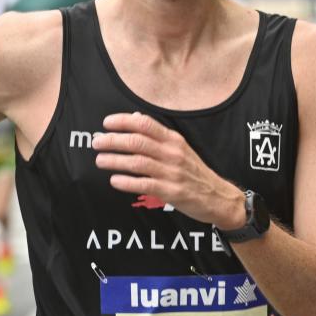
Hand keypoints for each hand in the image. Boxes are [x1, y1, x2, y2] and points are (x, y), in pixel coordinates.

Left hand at [92, 112, 244, 229]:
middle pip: (137, 142)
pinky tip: (114, 180)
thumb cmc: (194, 172)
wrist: (218, 197)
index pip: (146, 124)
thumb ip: (158, 135)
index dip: (123, 121)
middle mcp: (173, 154)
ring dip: (115, 160)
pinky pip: (144, 184)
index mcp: (174, 140)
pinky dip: (126, 182)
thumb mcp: (180, 148)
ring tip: (100, 160)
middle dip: (113, 140)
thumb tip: (135, 117)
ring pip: (138, 162)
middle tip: (97, 142)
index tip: (106, 123)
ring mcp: (172, 173)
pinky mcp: (171, 191)